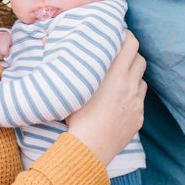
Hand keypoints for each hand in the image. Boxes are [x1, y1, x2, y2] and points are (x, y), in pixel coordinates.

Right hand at [66, 34, 145, 167]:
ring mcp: (136, 102)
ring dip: (134, 76)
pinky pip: (140, 100)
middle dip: (131, 55)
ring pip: (141, 79)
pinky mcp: (138, 118)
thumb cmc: (75, 117)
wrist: (89, 149)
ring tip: (120, 79)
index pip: (130, 44)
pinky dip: (133, 96)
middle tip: (119, 56)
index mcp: (115, 74)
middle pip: (140, 59)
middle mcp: (130, 85)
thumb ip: (62, 63)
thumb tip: (43, 41)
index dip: (126, 36)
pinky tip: (119, 102)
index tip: (119, 36)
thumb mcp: (69, 86)